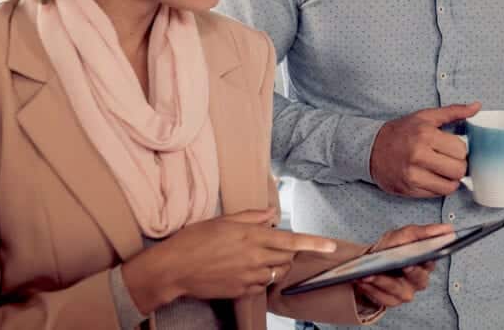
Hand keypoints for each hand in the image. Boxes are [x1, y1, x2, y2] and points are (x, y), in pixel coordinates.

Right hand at [122, 208, 337, 312]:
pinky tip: (245, 269)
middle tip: (270, 242)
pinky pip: (262, 284)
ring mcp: (249, 277)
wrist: (173, 269)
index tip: (330, 246)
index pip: (292, 240)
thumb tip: (271, 213)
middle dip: (287, 250)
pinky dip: (261, 277)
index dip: (314, 243)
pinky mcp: (241, 291)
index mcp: (252, 236)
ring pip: (276, 272)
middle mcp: (255, 258)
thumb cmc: (194, 240)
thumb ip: (251, 217)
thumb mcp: (223, 220)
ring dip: (275, 264)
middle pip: (287, 257)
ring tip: (256, 256)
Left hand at [353, 223, 452, 307]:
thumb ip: (423, 232)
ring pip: (400, 291)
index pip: (433, 261)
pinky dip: (372, 289)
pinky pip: (384, 299)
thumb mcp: (404, 234)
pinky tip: (363, 281)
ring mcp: (406, 292)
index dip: (429, 259)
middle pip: (420, 279)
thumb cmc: (392, 247)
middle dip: (410, 272)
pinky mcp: (392, 301)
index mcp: (426, 262)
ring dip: (383, 281)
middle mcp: (419, 280)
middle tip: (403, 265)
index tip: (424, 256)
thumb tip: (447, 228)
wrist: (372, 262)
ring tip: (368, 274)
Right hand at [370, 102, 480, 197]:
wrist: (371, 148)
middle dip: (458, 166)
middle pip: (458, 170)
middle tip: (450, 160)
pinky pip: (436, 194)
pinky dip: (438, 187)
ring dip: (450, 179)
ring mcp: (412, 175)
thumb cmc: (402, 132)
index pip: (461, 151)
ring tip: (443, 170)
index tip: (453, 148)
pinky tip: (432, 177)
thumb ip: (453, 111)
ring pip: (450, 186)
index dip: (460, 150)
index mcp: (426, 135)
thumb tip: (477, 106)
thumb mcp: (425, 117)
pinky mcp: (408, 189)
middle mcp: (419, 156)